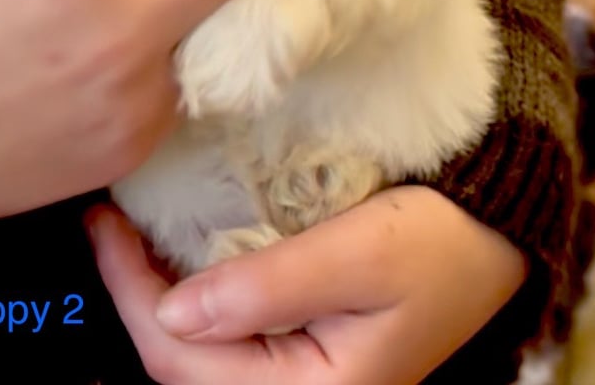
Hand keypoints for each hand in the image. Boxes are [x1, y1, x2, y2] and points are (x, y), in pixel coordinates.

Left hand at [87, 186, 526, 384]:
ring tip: (127, 235)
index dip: (132, 296)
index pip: (186, 365)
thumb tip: (172, 313)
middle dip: (134, 296)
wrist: (491, 235)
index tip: (103, 224)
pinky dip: (192, 292)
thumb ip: (270, 287)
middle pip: (183, 367)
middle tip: (106, 223)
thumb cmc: (439, 242)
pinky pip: (227, 333)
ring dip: (156, 295)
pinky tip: (176, 251)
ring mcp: (298, 375)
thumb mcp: (362, 254)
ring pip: (199, 353)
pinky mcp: (300, 346)